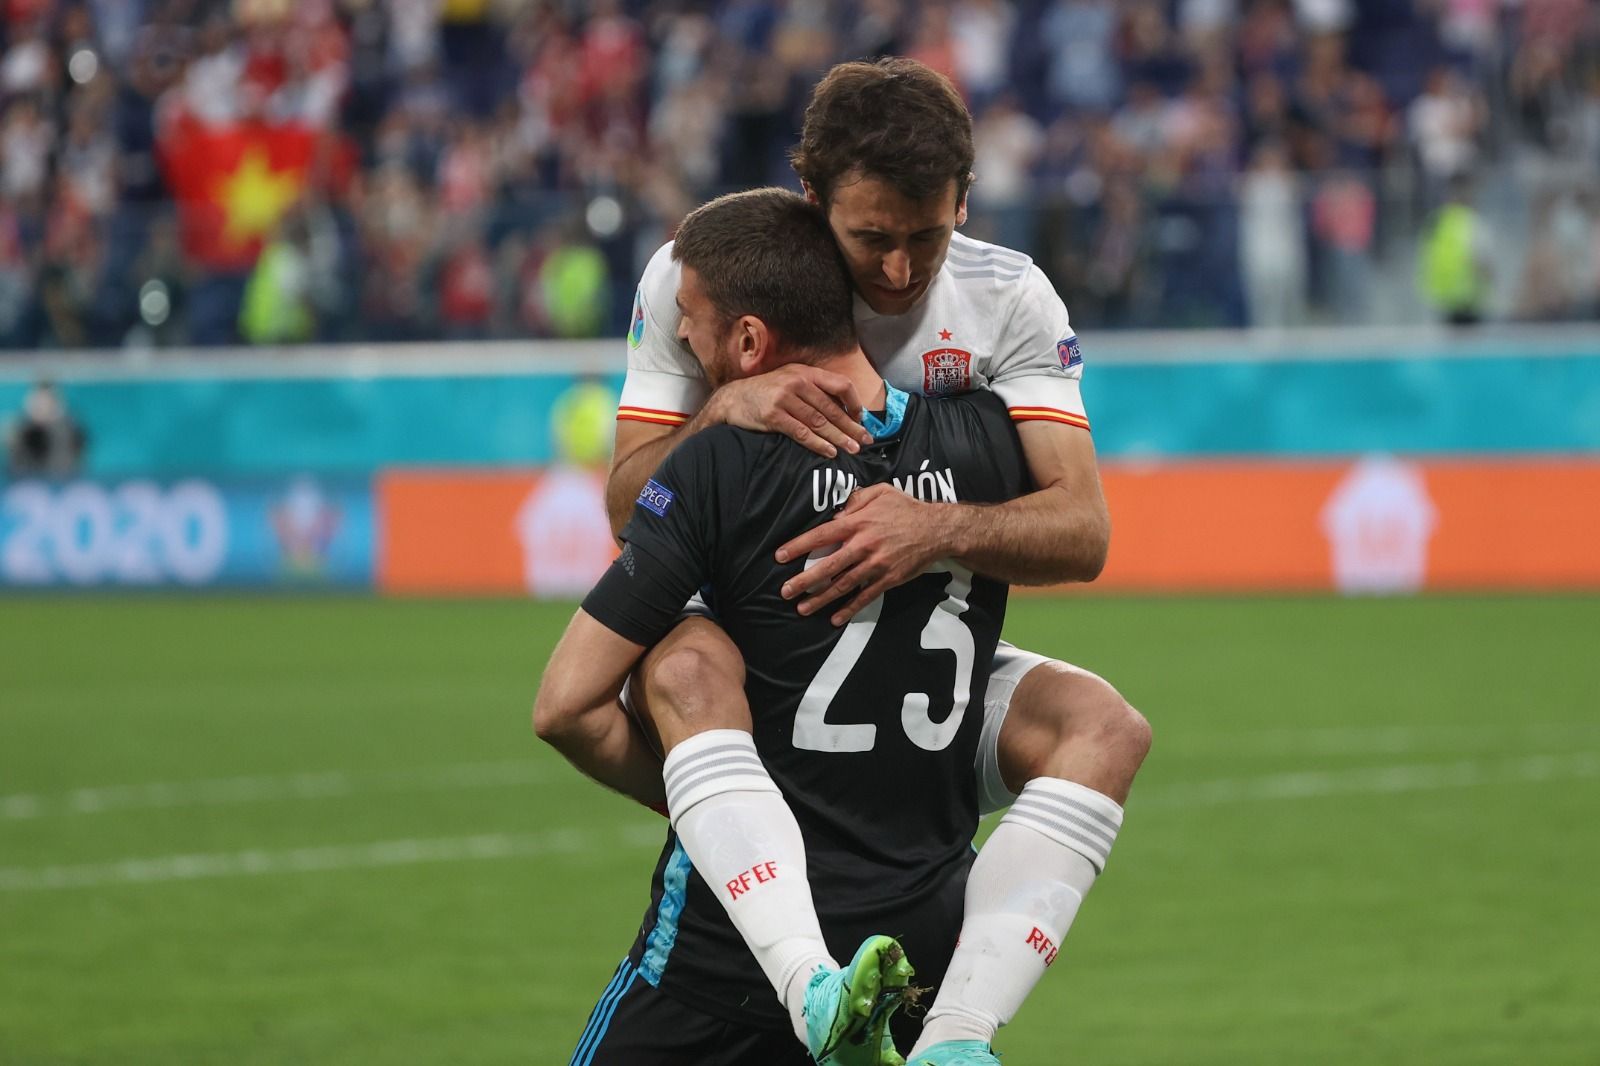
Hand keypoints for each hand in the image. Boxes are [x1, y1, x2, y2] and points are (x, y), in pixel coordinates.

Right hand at [709, 364, 873, 457]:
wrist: (731, 399)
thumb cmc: (765, 392)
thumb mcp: (789, 380)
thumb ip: (812, 389)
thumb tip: (842, 408)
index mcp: (805, 372)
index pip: (840, 385)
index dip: (854, 402)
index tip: (861, 418)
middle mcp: (796, 382)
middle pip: (832, 408)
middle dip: (851, 426)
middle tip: (865, 440)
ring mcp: (784, 399)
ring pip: (819, 422)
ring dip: (839, 438)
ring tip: (852, 449)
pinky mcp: (773, 416)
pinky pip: (801, 433)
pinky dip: (817, 444)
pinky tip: (829, 452)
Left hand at [774, 484, 950, 624]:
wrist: (937, 529)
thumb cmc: (906, 508)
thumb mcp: (880, 492)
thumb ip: (855, 500)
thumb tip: (835, 515)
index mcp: (858, 523)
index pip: (822, 535)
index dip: (799, 546)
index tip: (780, 556)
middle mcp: (864, 545)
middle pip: (828, 566)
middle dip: (804, 581)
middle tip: (785, 591)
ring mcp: (876, 565)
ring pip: (843, 585)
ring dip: (821, 599)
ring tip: (802, 608)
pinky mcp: (888, 579)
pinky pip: (866, 597)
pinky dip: (850, 609)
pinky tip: (835, 618)